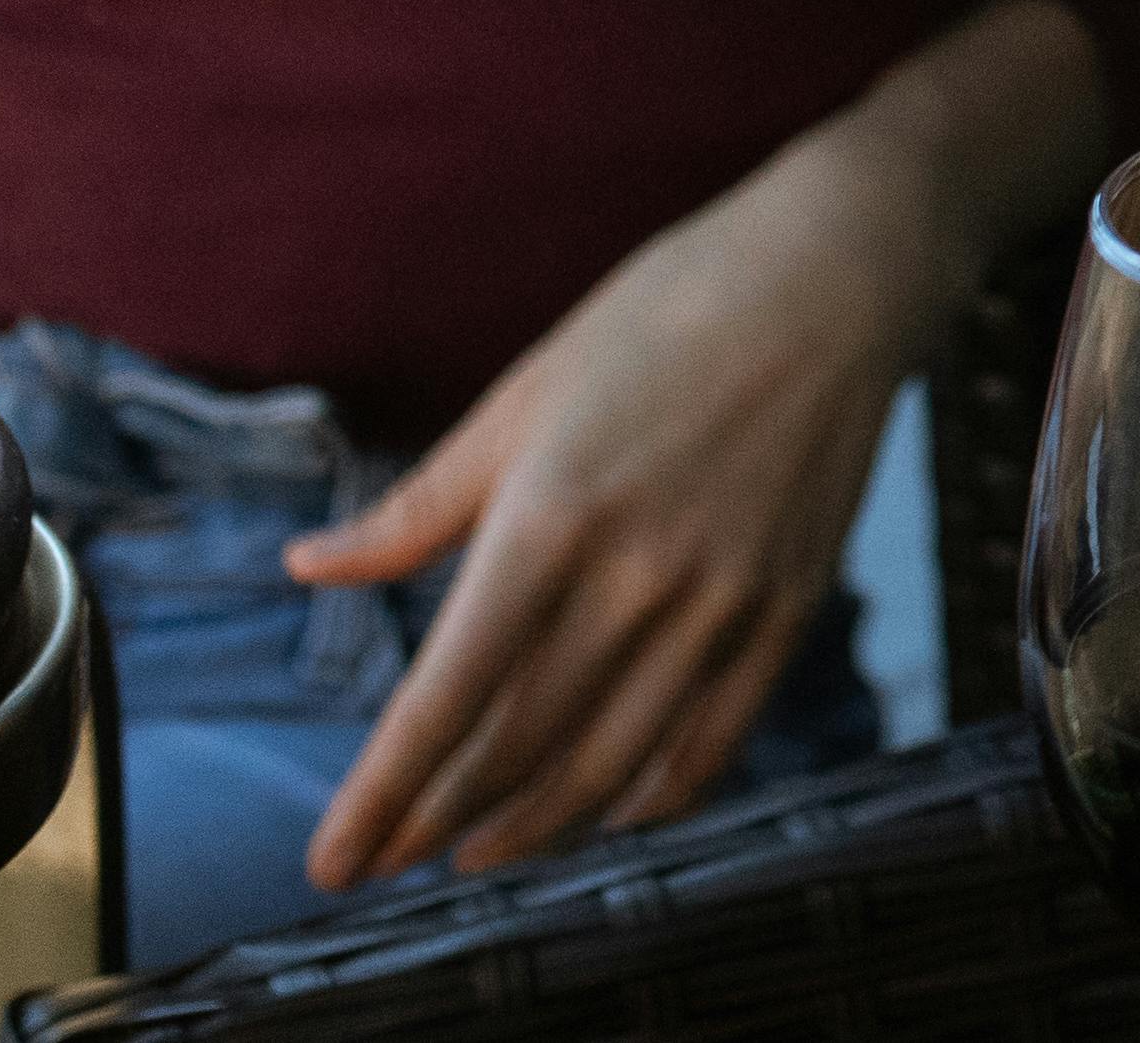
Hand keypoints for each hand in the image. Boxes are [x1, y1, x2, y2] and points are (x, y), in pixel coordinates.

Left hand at [281, 119, 946, 885]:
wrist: (833, 277)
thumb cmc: (662, 318)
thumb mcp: (521, 398)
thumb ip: (417, 507)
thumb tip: (307, 568)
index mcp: (549, 517)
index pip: (446, 697)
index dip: (382, 795)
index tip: (331, 863)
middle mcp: (635, 577)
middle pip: (519, 748)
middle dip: (434, 823)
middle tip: (382, 861)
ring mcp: (721, 601)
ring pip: (611, 765)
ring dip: (532, 829)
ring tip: (474, 855)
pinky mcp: (785, 607)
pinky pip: (714, 741)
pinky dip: (651, 799)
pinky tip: (607, 815)